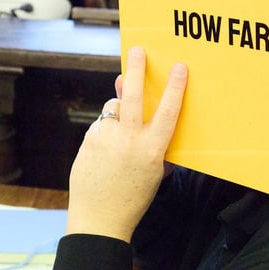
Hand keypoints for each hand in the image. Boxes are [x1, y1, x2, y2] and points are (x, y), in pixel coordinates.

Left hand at [65, 46, 187, 241]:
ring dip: (119, 111)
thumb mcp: (154, 173)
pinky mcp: (88, 140)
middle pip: (132, 95)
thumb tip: (151, 111)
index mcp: (151, 151)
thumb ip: (155, 142)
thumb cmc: (133, 197)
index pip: (167, 112)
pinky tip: (106, 149)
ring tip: (120, 133)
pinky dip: (106, 129)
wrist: (99, 219)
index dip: (175, 88)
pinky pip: (101, 124)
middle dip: (136, 70)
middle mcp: (128, 141)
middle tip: (137, 50)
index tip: (179, 67)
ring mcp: (106, 139)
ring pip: (113, 108)